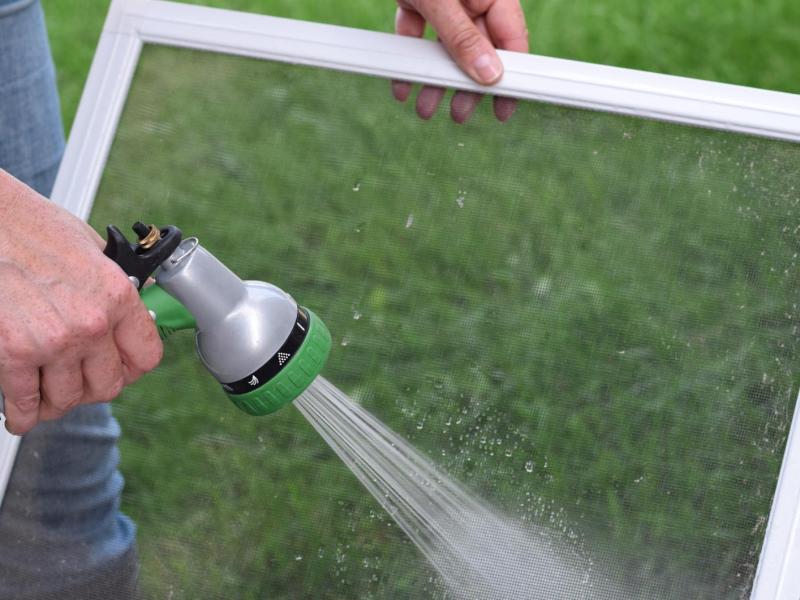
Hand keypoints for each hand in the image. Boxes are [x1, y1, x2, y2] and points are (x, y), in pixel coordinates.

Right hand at [0, 170, 161, 434]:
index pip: (146, 356)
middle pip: (108, 385)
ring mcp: (53, 342)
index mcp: (116, 297)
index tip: (121, 369)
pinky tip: (21, 413)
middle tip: (79, 383)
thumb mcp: (91, 247)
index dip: (132, 368)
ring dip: (57, 402)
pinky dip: (22, 414)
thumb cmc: (30, 227)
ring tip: (49, 396)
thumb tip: (137, 300)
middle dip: (93, 388)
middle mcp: (91, 324)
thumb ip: (115, 282)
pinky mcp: (13, 354)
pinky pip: (25, 402)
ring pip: (68, 399)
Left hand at [392, 0, 528, 122]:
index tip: (504, 108)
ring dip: (435, 78)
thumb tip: (489, 75)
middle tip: (458, 115)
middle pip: (478, 48)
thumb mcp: (441, 1)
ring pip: (446, 46)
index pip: (511, 39)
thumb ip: (463, 38)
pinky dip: (410, 57)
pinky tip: (401, 84)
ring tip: (424, 109)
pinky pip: (419, 33)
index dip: (510, 76)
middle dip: (465, 85)